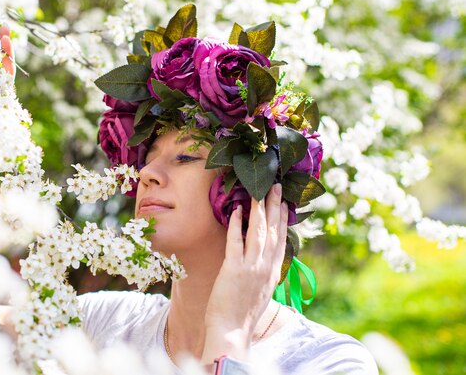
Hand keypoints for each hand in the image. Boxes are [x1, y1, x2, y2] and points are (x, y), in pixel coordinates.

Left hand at [201, 183, 287, 361]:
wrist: (233, 332)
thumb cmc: (242, 315)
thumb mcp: (260, 292)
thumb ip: (263, 274)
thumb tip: (262, 262)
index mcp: (273, 272)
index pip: (281, 241)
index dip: (283, 220)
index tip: (285, 203)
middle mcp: (265, 267)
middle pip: (273, 231)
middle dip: (275, 206)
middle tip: (277, 186)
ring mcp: (251, 267)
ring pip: (258, 232)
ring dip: (260, 209)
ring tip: (260, 191)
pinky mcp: (234, 269)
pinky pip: (236, 241)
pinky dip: (237, 225)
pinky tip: (237, 210)